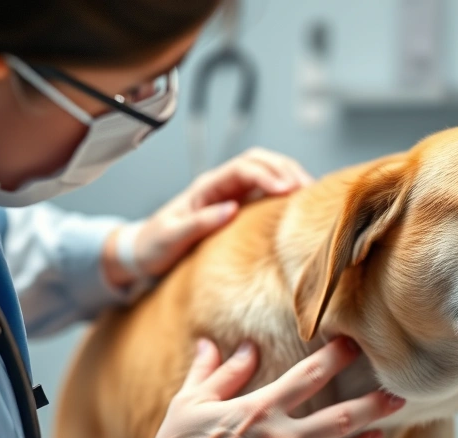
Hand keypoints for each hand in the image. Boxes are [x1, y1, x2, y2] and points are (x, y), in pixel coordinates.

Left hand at [104, 148, 313, 285]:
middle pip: (262, 162)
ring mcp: (234, 196)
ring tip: (312, 199)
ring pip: (270, 175)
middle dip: (288, 170)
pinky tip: (302, 210)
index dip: (268, 174)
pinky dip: (288, 198)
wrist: (144, 256)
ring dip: (292, 179)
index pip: (244, 168)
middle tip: (309, 192)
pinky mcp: (242, 211)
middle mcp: (223, 186)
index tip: (287, 190)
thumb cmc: (154, 246)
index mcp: (206, 186)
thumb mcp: (171, 237)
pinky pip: (269, 196)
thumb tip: (231, 209)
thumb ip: (199, 222)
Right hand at [152, 337, 404, 437]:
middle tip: (399, 396)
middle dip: (374, 406)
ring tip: (380, 434)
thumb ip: (219, 372)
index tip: (356, 345)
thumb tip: (234, 345)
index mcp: (261, 409)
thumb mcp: (192, 400)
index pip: (310, 376)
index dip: (337, 358)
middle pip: (341, 419)